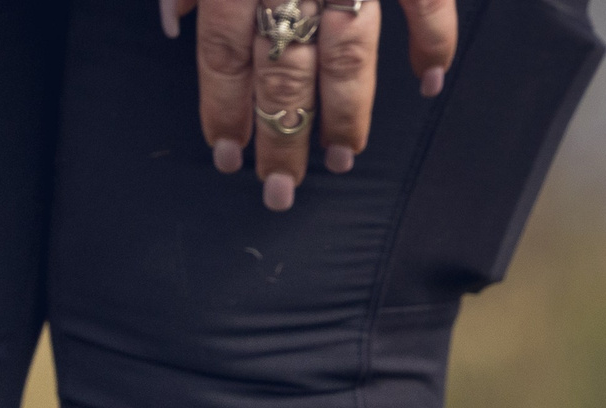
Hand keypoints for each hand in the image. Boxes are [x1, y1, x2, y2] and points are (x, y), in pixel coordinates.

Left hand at [163, 0, 457, 211]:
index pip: (223, 57)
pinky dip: (434, 41)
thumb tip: (172, 24)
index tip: (227, 159)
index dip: (224, 111)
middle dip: (282, 137)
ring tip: (343, 159)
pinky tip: (430, 82)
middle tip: (280, 191)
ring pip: (349, 54)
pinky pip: (426, 2)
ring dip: (348, 111)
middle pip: (283, 74)